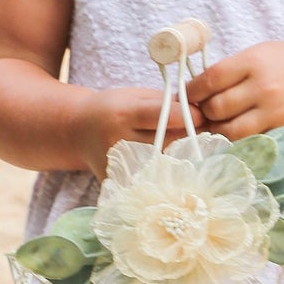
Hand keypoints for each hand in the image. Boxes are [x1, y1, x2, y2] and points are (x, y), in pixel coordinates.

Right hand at [77, 85, 193, 179]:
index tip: (202, 114)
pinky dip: (168, 174)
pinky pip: (156, 181)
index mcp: (122, 115)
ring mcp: (119, 169)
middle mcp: (120, 143)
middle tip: (199, 130)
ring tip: (183, 146)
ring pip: (169, 164)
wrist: (79, 132)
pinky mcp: (121, 188)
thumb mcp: (136, 96)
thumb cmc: (113, 108)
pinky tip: (169, 165)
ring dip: (182, 156)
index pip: (168, 116)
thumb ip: (167, 103)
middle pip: (173, 142)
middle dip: (191, 135)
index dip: (191, 115)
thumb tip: (205, 112)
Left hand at [185, 41, 283, 140]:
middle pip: (218, 107)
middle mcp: (263, 87)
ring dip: (217, 129)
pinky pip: (248, 140)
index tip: (187, 96)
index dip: (192, 91)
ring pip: (230, 130)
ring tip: (217, 123)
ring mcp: (273, 111)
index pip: (212, 79)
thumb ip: (230, 69)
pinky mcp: (280, 130)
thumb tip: (194, 89)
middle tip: (203, 111)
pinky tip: (235, 131)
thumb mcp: (259, 53)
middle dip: (204, 112)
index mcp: (254, 61)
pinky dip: (236, 139)